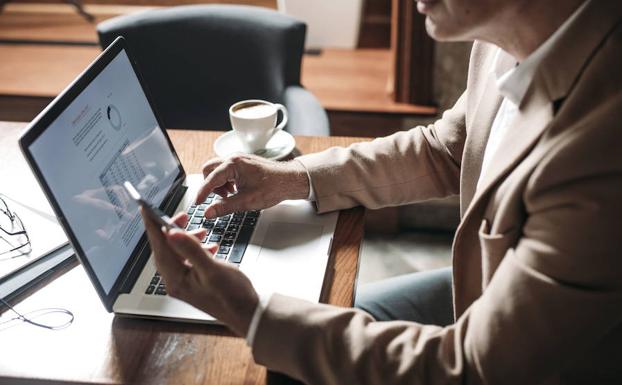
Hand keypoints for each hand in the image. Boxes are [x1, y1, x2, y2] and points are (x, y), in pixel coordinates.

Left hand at [140, 208, 258, 336]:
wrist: (247, 314)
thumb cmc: (232, 296)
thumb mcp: (212, 269)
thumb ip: (191, 250)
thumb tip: (171, 233)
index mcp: (176, 279)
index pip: (159, 246)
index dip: (152, 225)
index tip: (146, 209)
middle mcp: (176, 282)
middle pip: (165, 249)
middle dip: (172, 230)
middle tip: (182, 215)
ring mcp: (185, 283)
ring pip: (178, 254)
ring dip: (187, 239)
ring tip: (201, 230)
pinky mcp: (195, 282)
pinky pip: (188, 261)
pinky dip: (196, 249)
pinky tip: (209, 246)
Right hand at [196, 154, 309, 218]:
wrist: (290, 180)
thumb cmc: (273, 187)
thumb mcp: (247, 201)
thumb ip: (225, 207)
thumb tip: (209, 212)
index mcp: (234, 164)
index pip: (210, 178)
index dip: (202, 192)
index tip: (198, 203)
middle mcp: (234, 158)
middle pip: (209, 169)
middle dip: (211, 185)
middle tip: (220, 198)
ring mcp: (239, 159)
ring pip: (217, 170)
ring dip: (219, 184)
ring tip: (231, 195)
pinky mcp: (243, 163)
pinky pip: (227, 171)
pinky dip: (227, 181)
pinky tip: (237, 191)